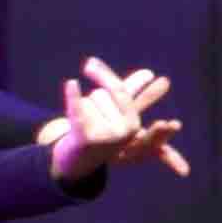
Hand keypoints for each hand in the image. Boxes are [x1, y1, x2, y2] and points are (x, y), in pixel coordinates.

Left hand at [47, 60, 190, 182]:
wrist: (76, 161)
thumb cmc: (99, 132)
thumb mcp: (117, 114)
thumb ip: (134, 93)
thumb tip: (150, 72)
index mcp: (133, 124)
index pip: (119, 91)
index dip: (103, 75)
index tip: (90, 61)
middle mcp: (124, 131)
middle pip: (100, 94)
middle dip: (91, 101)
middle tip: (88, 119)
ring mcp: (106, 136)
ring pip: (85, 101)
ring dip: (80, 110)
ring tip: (82, 128)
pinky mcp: (86, 138)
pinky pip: (78, 110)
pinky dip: (73, 96)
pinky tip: (71, 83)